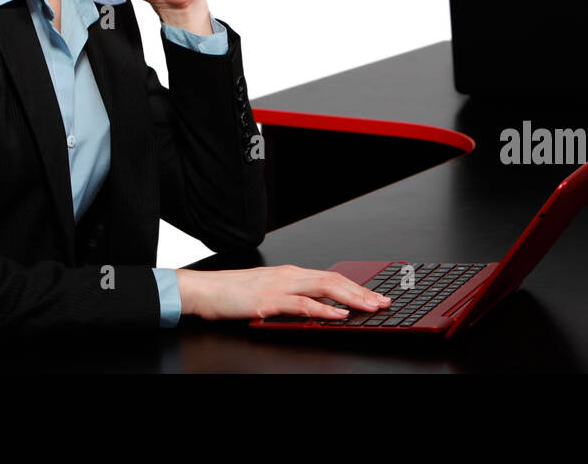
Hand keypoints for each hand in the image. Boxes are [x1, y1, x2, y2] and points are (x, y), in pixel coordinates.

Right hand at [175, 265, 392, 320]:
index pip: (330, 277)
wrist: (204, 290)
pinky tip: (338, 314)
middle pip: (333, 280)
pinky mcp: (269, 301)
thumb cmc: (232, 293)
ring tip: (369, 308)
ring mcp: (280, 286)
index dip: (355, 287)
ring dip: (350, 298)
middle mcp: (289, 275)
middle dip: (361, 292)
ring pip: (323, 288)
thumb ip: (291, 297)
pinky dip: (323, 309)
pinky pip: (302, 304)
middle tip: (383, 302)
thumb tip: (316, 307)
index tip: (375, 296)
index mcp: (290, 274)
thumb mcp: (268, 292)